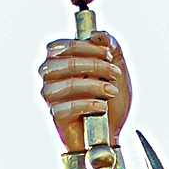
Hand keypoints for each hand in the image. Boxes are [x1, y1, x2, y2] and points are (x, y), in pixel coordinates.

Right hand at [41, 32, 130, 152]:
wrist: (111, 134)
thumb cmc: (111, 101)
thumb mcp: (118, 69)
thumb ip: (112, 47)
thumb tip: (98, 34)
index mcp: (59, 59)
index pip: (64, 45)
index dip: (87, 47)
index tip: (109, 55)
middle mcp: (49, 74)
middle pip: (67, 62)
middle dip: (96, 65)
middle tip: (114, 74)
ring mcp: (50, 94)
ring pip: (70, 83)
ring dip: (96, 86)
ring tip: (112, 92)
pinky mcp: (55, 114)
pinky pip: (69, 106)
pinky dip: (89, 104)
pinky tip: (102, 107)